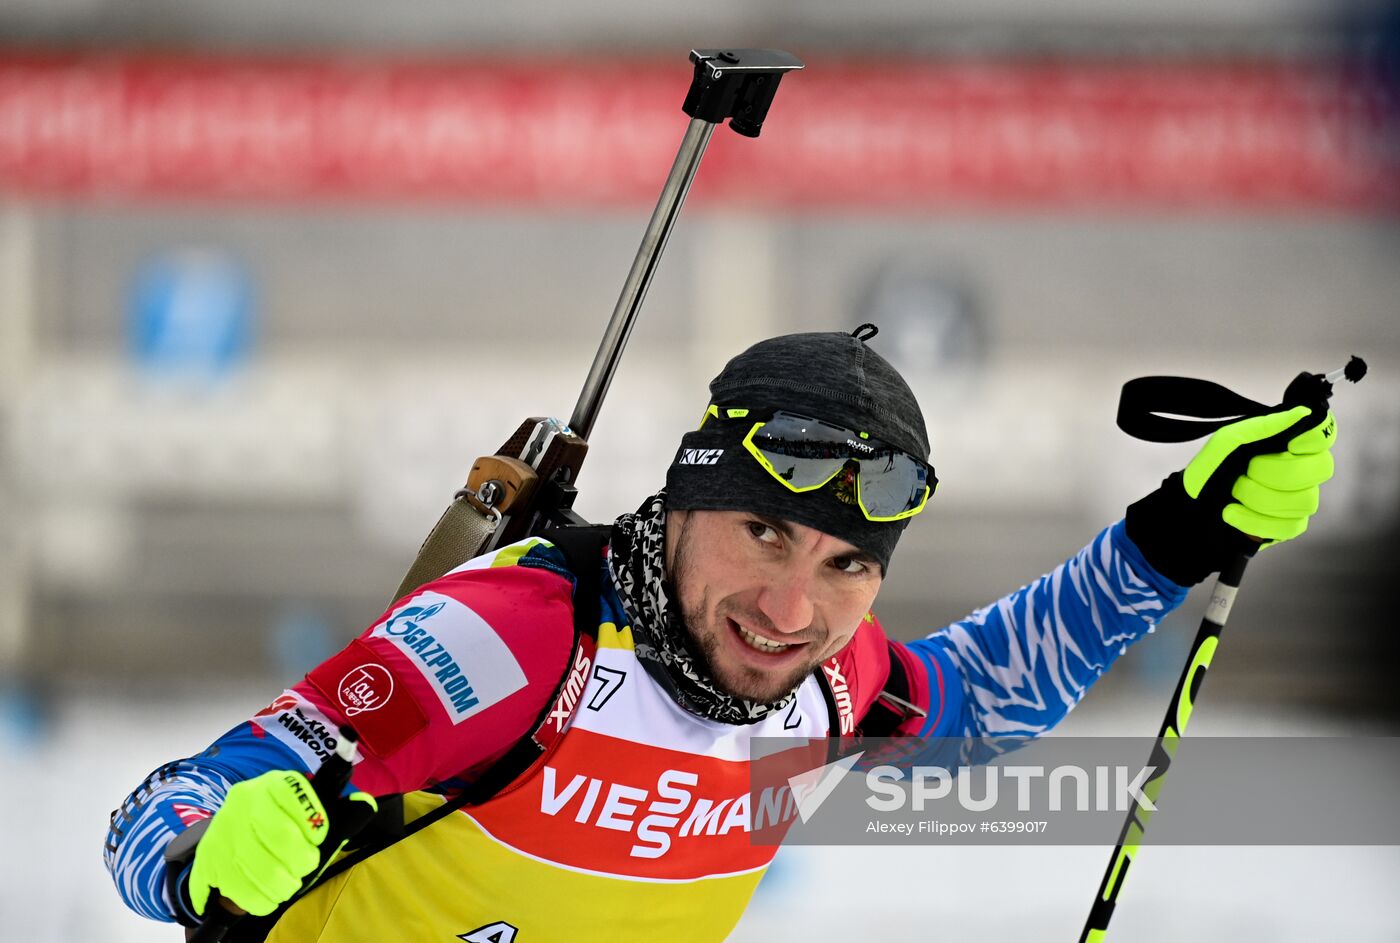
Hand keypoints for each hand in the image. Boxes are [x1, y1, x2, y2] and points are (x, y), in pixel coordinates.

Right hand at [188, 770, 374, 917]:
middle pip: (280, 838)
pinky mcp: (209, 860)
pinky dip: (260, 899)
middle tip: (305, 865)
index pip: (295, 796)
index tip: (319, 836)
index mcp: (272, 785)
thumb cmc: (282, 828)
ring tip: (288, 883)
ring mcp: (224, 832)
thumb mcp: (307, 813)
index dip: (313, 821)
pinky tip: (268, 895)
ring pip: (261, 868)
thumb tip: (365, 804)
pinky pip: (240, 890)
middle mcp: (244, 802)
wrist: (230, 841)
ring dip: (283, 884)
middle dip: (301, 860)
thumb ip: (339, 813)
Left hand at [1127, 405, 1336, 585]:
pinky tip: (1233, 514)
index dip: (1314, 439)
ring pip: (1305, 500)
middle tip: (1246, 472)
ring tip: (1234, 494)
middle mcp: (1301, 471)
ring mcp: (1298, 500)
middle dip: (1275, 472)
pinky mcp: (1289, 527)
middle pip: (1319, 469)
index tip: (1291, 443)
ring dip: (1259, 497)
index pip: (1324, 436)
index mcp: (1289, 445)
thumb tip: (1302, 413)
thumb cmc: (1211, 470)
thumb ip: (1261, 426)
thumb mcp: (1227, 442)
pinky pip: (1289, 526)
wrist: (1190, 507)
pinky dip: (1254, 521)